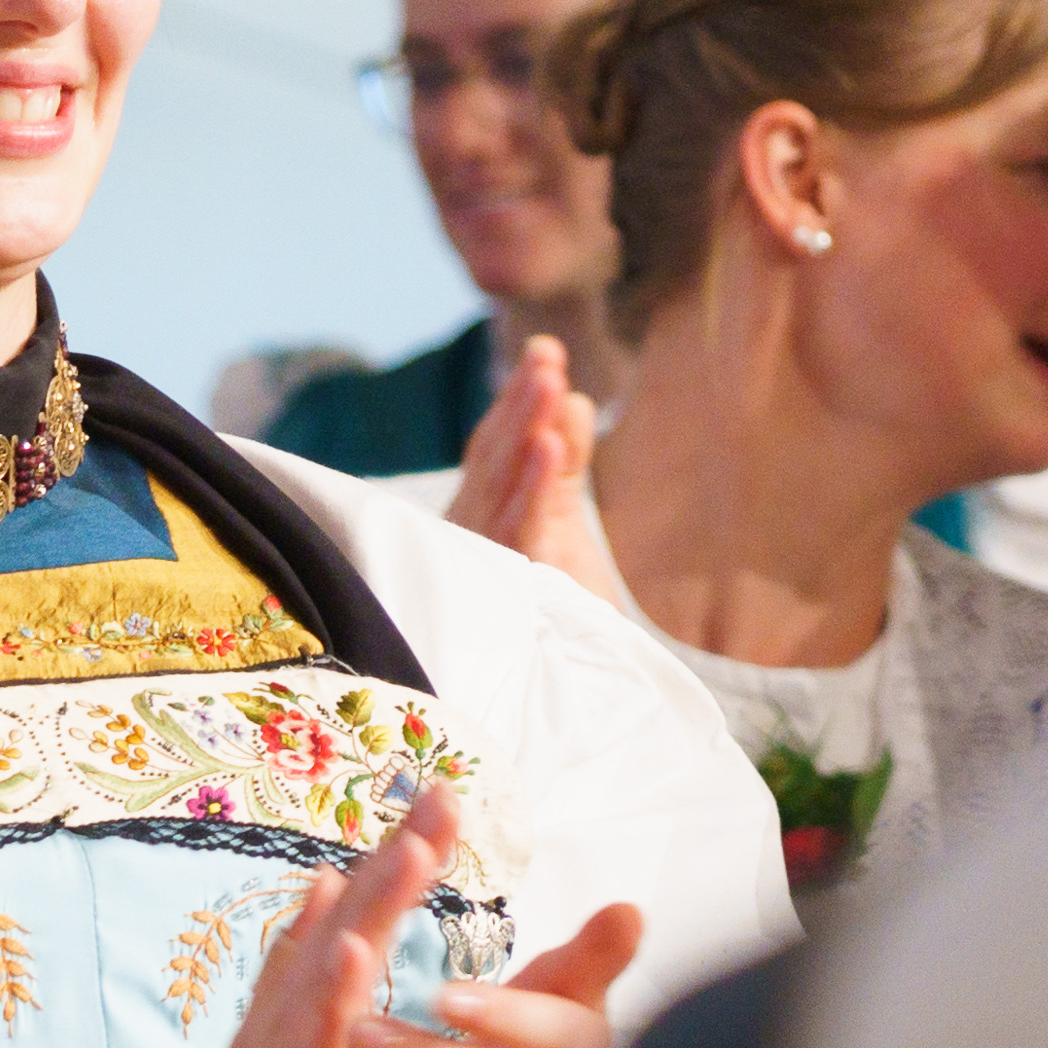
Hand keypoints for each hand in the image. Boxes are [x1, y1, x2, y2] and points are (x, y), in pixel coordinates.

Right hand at [151, 787, 453, 1047]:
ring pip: (325, 973)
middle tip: (441, 797)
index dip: (393, 860)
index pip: (348, 921)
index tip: (441, 799)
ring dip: (370, 910)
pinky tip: (353, 958)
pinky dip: (326, 1000)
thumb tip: (324, 887)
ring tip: (412, 852)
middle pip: (340, 928)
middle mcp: (279, 1023)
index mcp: (292, 1013)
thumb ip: (299, 975)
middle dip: (394, 861)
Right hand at [450, 335, 625, 602]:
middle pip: (496, 457)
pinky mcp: (510, 587)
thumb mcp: (562, 524)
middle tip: (547, 356)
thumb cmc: (552, 610)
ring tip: (550, 381)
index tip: (542, 353)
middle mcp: (472, 534)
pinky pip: (521, 527)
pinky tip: (547, 446)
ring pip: (504, 483)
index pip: (494, 448)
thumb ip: (565, 464)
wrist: (561, 694)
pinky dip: (533, 484)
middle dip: (521, 403)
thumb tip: (575, 398)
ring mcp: (485, 559)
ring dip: (525, 428)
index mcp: (479, 516)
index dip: (514, 400)